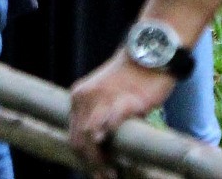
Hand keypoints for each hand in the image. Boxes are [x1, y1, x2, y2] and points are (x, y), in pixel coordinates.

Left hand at [69, 52, 177, 177]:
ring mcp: (103, 99)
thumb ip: (99, 116)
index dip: (82, 157)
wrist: (149, 54)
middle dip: (90, 163)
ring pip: (90, 136)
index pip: (73, 135)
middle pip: (79, 140)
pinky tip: (118, 158)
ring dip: (99, 160)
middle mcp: (84, 97)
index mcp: (78, 97)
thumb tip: (100, 143)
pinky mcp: (126, 101)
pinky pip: (111, 123)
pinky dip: (110, 141)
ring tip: (110, 174)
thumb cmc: (132, 79)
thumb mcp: (106, 96)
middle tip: (103, 177)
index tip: (94, 172)